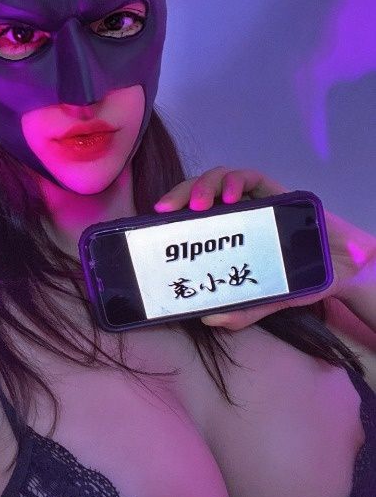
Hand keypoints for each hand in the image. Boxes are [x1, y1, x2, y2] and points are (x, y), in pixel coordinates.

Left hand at [153, 166, 375, 329]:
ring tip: (198, 204)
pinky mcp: (274, 190)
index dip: (171, 212)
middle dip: (179, 193)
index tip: (153, 220)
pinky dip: (237, 181)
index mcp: (225, 231)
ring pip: (220, 177)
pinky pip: (250, 176)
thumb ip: (241, 310)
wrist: (342, 270)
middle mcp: (236, 211)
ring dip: (204, 184)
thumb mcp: (265, 298)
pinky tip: (232, 195)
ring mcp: (254, 198)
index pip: (190, 212)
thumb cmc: (299, 277)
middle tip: (166, 209)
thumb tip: (209, 320)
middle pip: (199, 190)